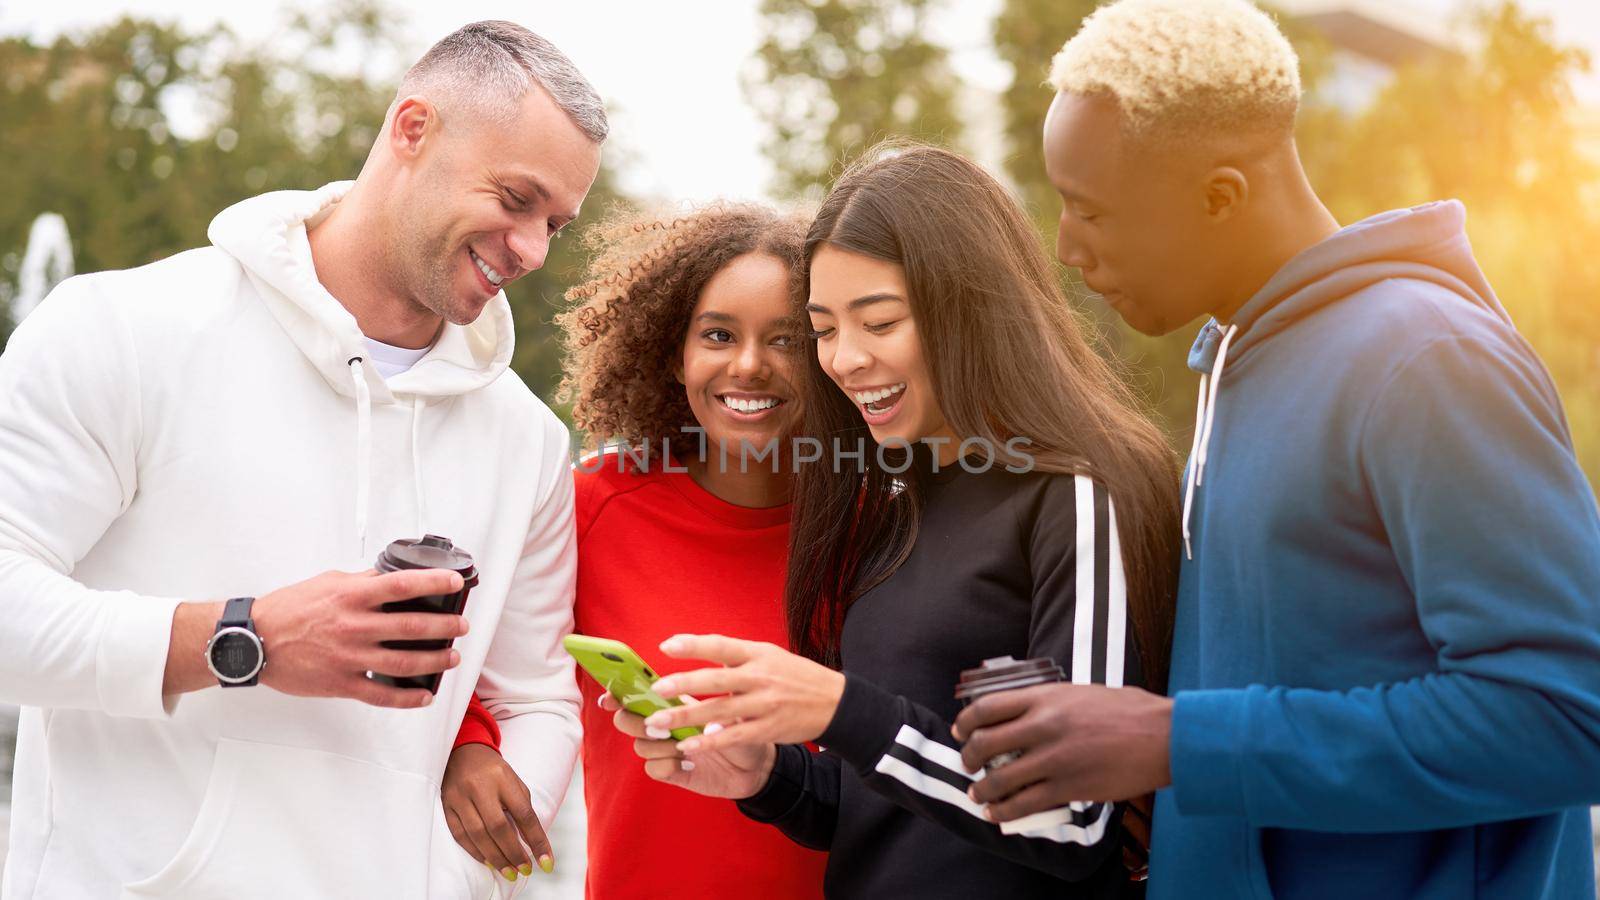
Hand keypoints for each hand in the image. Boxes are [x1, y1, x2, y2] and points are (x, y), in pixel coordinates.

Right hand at [252, 568, 469, 707]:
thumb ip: (362, 581)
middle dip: (445, 627)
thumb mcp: (327, 582)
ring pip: (404, 662)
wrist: (254, 641)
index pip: (403, 586)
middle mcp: (354, 626)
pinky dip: (408, 698)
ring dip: (435, 660)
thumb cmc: (288, 609)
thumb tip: (391, 577)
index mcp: (351, 596)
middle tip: (461, 626)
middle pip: (412, 627)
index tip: (454, 583)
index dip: (434, 584)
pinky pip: (382, 695)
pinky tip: (425, 694)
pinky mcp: (341, 684)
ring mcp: (349, 657)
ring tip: (451, 657)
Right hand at [441, 744, 553, 882]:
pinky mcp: (446, 804)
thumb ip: (523, 810)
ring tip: (509, 871)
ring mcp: (460, 796)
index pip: (524, 814)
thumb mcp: (514, 783)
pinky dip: (475, 851)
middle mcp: (480, 786)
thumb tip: (532, 844)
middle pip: (498, 826)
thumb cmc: (495, 773)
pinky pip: (459, 834)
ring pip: (477, 834)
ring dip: (495, 857)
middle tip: (524, 870)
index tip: (547, 862)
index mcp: (503, 778)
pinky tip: (488, 861)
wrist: (464, 751)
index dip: (537, 841)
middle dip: (513, 853)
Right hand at [601, 693, 776, 798]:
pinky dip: (667, 765)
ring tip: (681, 743)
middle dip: (633, 721)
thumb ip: (708, 700)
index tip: (609, 697)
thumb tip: (681, 703)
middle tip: (655, 723)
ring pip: (640, 746)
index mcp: (673, 702)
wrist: (758, 763)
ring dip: (657, 744)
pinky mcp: (673, 772)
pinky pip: (654, 768)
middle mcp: (665, 725)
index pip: (637, 695)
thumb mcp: (730, 707)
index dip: (618, 695)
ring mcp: (666, 750)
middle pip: (627, 720)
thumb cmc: (744, 727)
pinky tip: (689, 762)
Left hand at [639, 634, 845, 754]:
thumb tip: (701, 651)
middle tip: (656, 690)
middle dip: (682, 686)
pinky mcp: (767, 729)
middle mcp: (759, 677)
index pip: (721, 646)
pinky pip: (733, 736)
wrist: (836, 703)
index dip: (693, 645)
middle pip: (715, 680)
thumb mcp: (771, 655)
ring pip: (718, 711)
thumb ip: (738, 656)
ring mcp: (764, 705)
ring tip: (658, 723)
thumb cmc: (797, 676)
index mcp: (758, 654)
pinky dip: (709, 742)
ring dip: (686, 717)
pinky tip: (688, 746)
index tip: (666, 646)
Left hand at [952, 684, 1173, 822]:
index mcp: (1046, 697)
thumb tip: (1027, 714)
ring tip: (978, 793)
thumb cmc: (1129, 711)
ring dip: (982, 789)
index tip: (961, 731)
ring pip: (999, 778)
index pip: (988, 706)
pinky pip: (1024, 803)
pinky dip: (1004, 810)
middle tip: (969, 765)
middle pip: (985, 744)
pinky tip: (997, 813)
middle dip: (969, 758)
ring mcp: (1054, 758)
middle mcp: (1043, 725)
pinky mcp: (1068, 787)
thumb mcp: (1081, 693)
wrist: (1163, 736)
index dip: (967, 722)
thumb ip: (1051, 703)